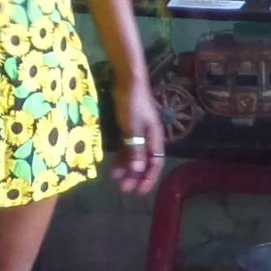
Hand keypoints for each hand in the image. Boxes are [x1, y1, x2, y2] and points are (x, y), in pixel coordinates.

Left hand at [112, 77, 166, 194]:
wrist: (128, 79)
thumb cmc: (132, 103)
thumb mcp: (132, 128)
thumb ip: (135, 149)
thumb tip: (138, 170)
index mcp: (155, 137)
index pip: (156, 163)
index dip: (149, 178)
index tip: (139, 192)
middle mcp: (150, 136)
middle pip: (145, 161)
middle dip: (136, 176)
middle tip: (124, 189)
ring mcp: (140, 131)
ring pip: (135, 154)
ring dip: (127, 167)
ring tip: (116, 179)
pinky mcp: (130, 125)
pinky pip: (128, 146)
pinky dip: (122, 156)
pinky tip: (114, 164)